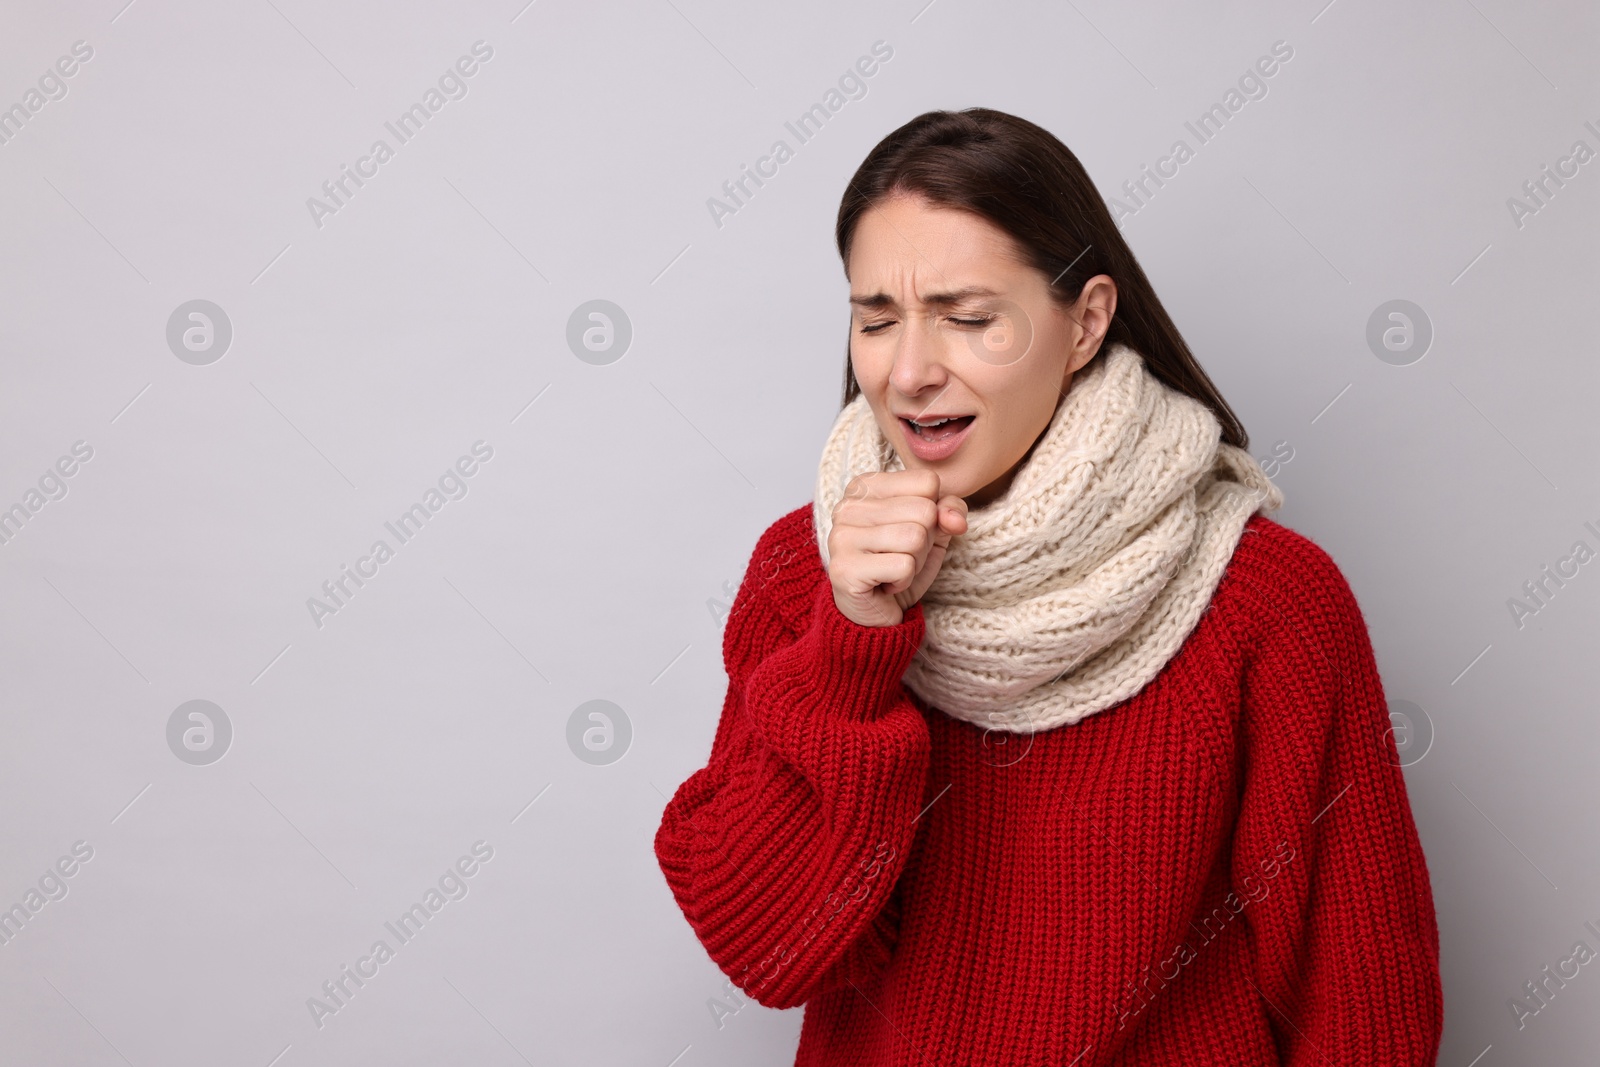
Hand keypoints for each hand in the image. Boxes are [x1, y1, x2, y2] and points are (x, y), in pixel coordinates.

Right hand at [827, 469, 968, 626]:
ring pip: (915, 537)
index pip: (928, 482)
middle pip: (924, 510)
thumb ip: (949, 511)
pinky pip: (903, 566)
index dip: (932, 513)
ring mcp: (841, 536)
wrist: (875, 613)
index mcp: (866, 486)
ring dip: (915, 562)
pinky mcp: (844, 568)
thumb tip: (955, 520)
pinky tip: (885, 584)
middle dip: (925, 541)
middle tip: (901, 556)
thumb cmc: (901, 565)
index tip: (907, 532)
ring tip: (894, 570)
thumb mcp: (933, 531)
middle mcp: (847, 506)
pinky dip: (904, 581)